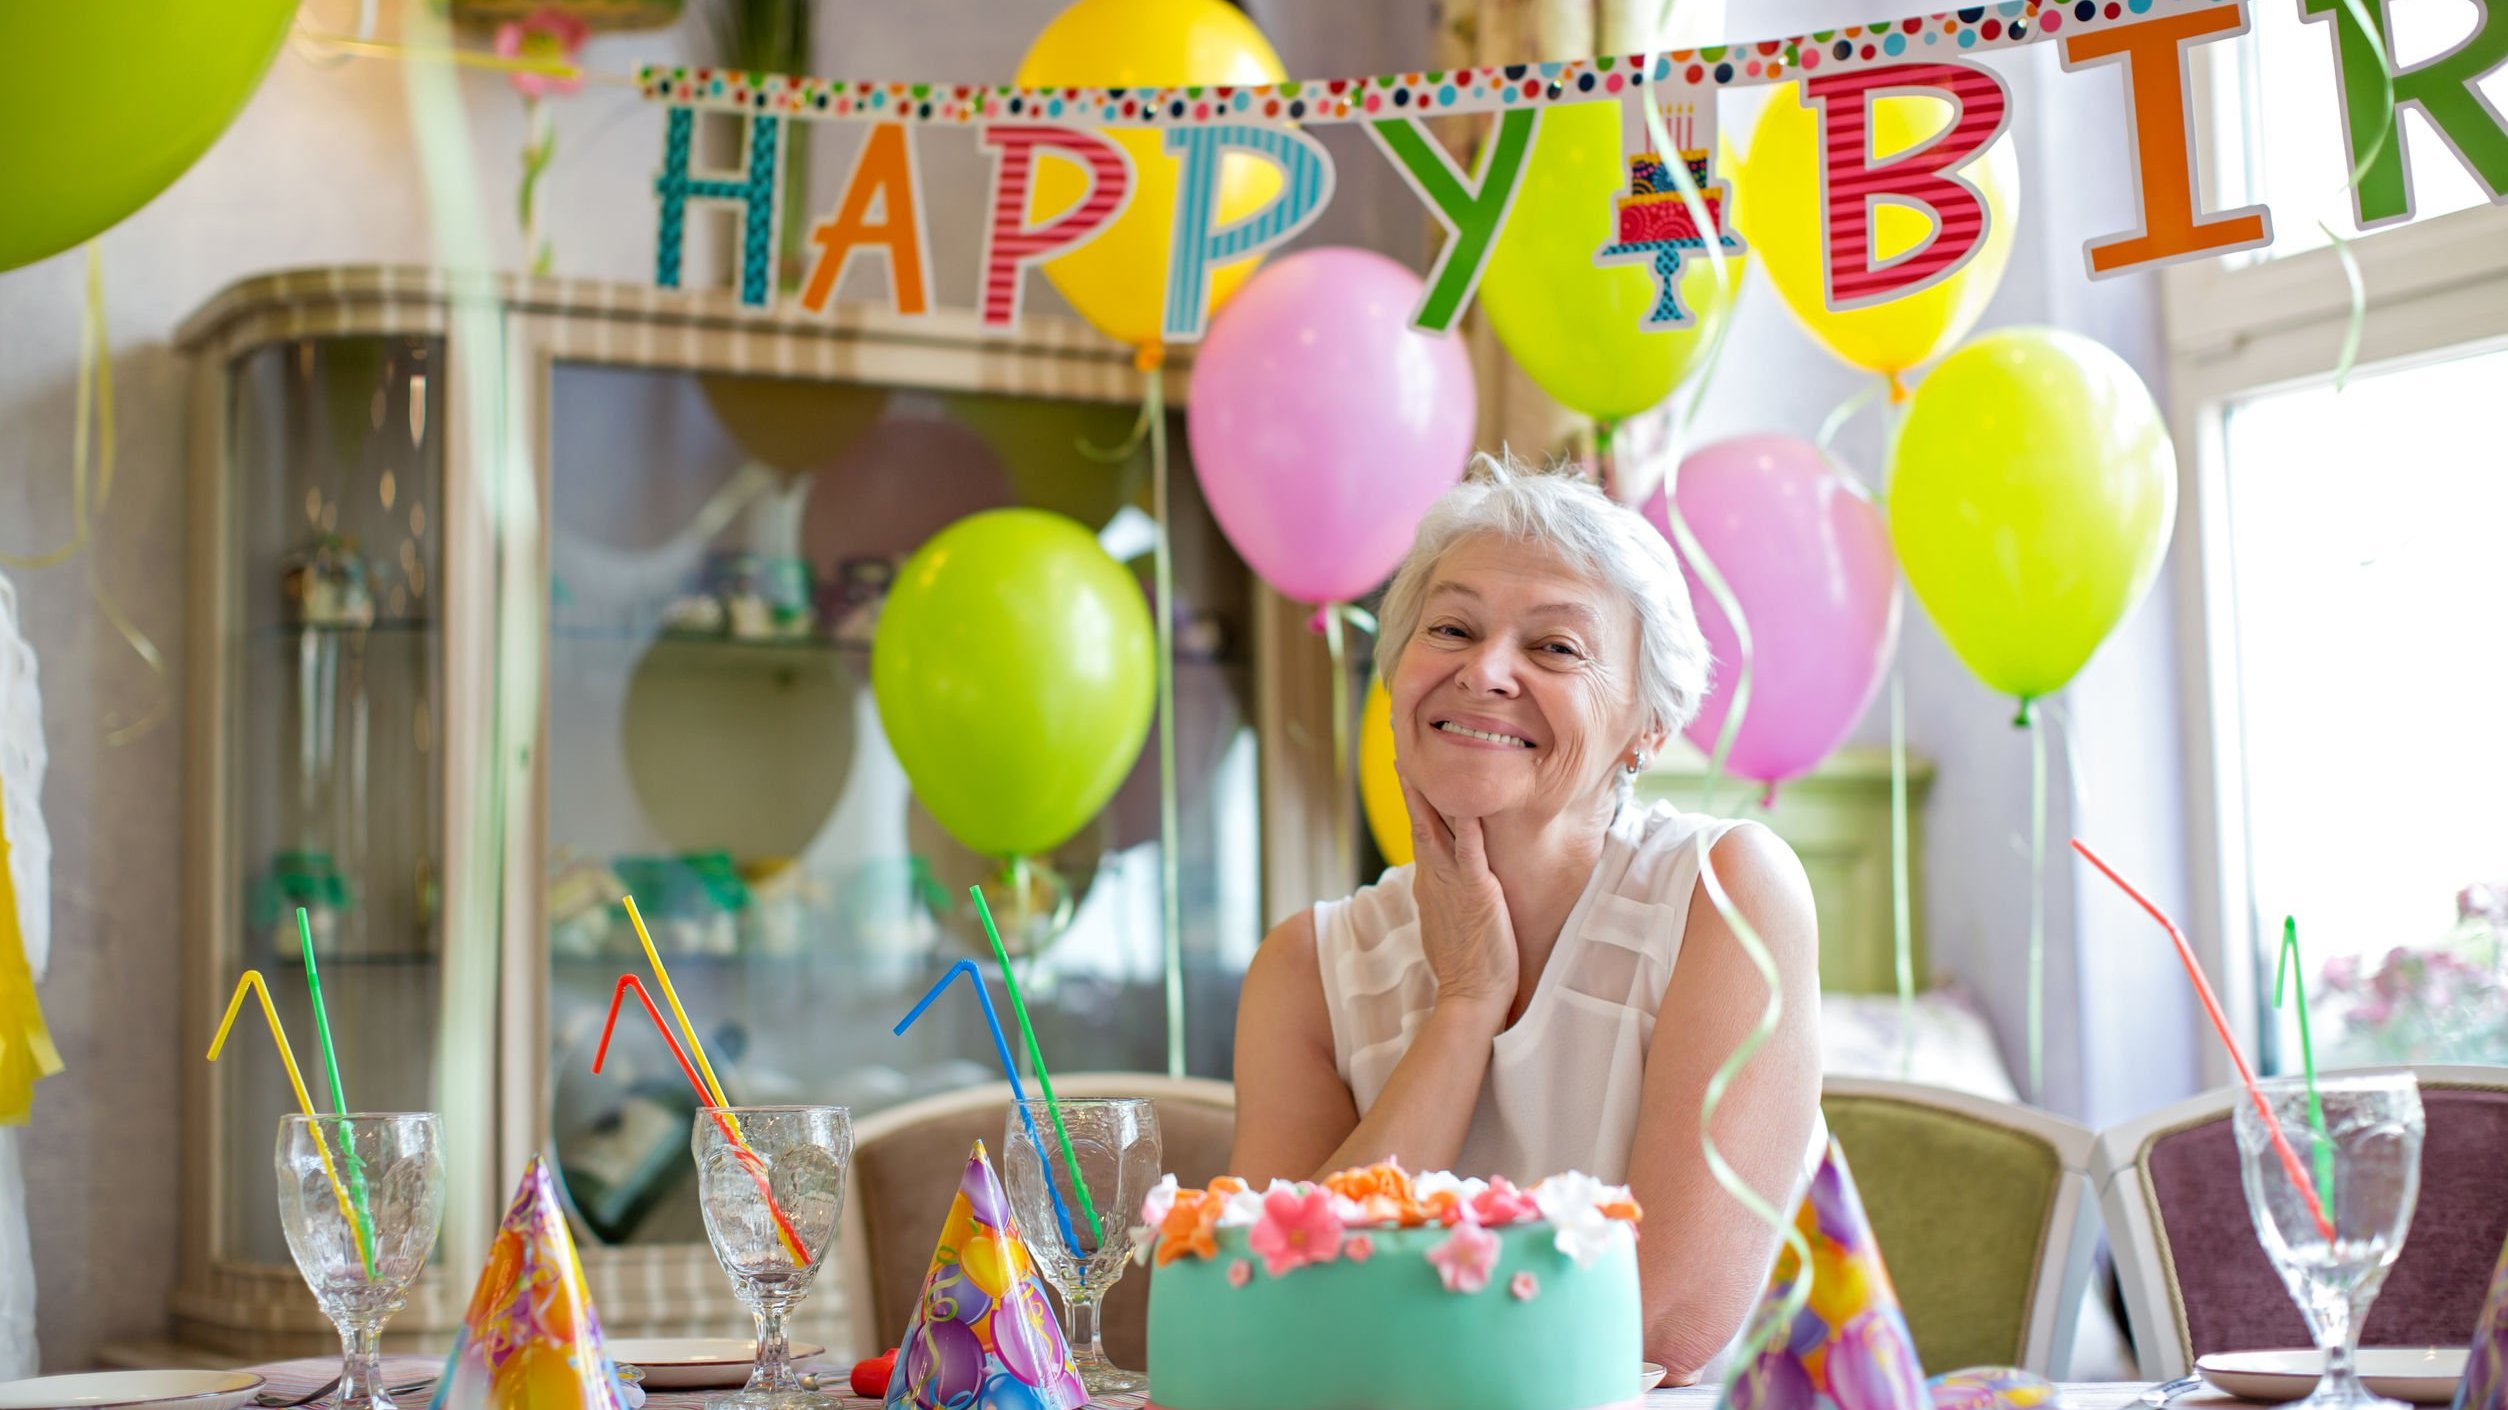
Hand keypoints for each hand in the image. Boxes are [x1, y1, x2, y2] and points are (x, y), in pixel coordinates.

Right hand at [1400, 777, 1517, 1016]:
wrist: (1471, 997)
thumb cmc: (1466, 965)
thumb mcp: (1447, 921)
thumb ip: (1445, 894)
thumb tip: (1441, 882)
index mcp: (1428, 881)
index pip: (1420, 830)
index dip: (1414, 799)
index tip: (1409, 770)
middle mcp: (1433, 876)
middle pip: (1419, 819)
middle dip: (1412, 783)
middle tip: (1402, 748)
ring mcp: (1451, 882)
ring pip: (1436, 826)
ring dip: (1429, 791)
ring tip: (1420, 758)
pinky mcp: (1476, 891)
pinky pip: (1469, 850)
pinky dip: (1468, 823)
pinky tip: (1469, 798)